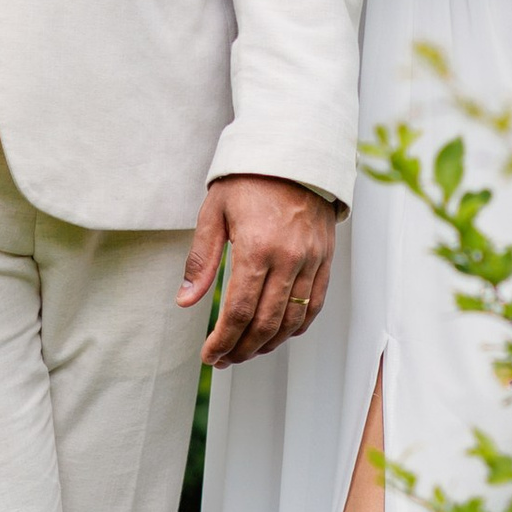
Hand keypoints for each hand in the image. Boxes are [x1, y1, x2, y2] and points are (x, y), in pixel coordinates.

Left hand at [181, 172, 336, 366]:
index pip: (240, 312)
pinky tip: (279, 334)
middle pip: (267, 323)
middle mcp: (288, 258)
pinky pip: (315, 304)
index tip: (210, 354)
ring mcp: (311, 260)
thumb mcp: (214, 212)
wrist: (294, 152)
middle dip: (242, 349)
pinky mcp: (325, 258)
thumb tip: (185, 301)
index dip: (223, 341)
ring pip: (293, 320)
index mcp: (257, 248)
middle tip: (224, 359)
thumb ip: (201, 260)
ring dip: (268, 344)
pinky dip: (297, 326)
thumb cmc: (249, 178)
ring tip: (247, 351)